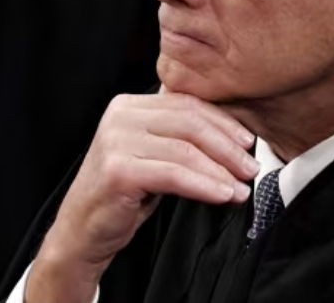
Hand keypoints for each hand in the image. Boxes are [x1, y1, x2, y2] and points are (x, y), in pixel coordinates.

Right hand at [25, 89, 258, 302]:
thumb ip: (178, 136)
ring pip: (185, 150)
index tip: (247, 142)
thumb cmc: (121, 194)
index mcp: (128, 105)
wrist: (82, 229)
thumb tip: (233, 135)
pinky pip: (174, 174)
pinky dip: (204, 185)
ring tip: (241, 188)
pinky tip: (222, 195)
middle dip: (227, 147)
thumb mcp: (150, 155)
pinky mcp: (118, 169)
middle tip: (250, 167)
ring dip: (221, 171)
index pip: (186, 104)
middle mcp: (119, 115)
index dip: (222, 122)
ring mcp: (115, 141)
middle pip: (189, 122)